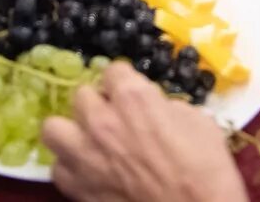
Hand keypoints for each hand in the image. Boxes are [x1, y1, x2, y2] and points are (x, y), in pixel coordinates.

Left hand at [42, 62, 248, 201]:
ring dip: (71, 130)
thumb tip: (153, 107)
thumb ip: (164, 105)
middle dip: (98, 103)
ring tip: (88, 139)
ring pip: (53, 128)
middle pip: (81, 95)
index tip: (132, 93)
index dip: (125, 82)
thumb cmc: (206, 169)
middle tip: (114, 117)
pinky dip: (71, 167)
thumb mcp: (197, 120)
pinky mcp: (78, 188)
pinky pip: (58, 168)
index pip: (113, 70)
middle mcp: (101, 121)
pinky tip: (90, 170)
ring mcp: (85, 156)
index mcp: (133, 98)